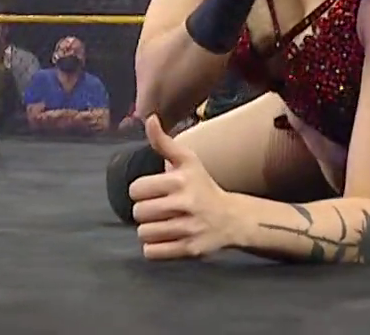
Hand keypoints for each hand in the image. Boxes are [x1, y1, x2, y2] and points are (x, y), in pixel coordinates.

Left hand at [128, 115, 241, 260]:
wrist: (232, 218)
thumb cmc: (203, 186)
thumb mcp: (187, 160)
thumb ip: (163, 142)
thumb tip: (149, 118)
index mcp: (180, 180)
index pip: (137, 189)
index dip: (141, 191)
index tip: (153, 191)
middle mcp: (185, 204)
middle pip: (139, 212)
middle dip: (145, 211)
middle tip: (159, 209)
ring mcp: (188, 228)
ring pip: (144, 233)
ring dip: (149, 229)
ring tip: (163, 223)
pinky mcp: (190, 249)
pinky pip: (152, 252)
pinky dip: (154, 247)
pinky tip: (165, 238)